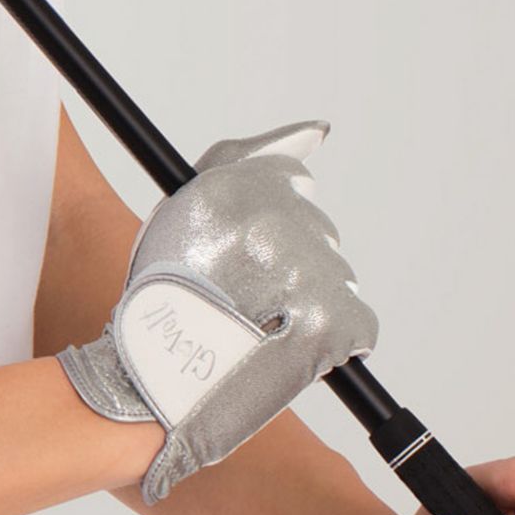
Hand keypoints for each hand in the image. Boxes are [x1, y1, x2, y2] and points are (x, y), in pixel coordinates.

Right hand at [56, 118, 378, 505]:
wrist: (154, 384)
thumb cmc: (164, 299)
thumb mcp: (182, 210)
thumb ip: (242, 158)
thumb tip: (316, 130)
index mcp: (227, 188)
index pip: (290, 176)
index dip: (275, 218)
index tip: (258, 250)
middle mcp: (267, 220)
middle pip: (317, 228)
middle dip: (293, 261)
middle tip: (250, 299)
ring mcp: (301, 271)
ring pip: (337, 277)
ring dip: (311, 301)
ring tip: (264, 330)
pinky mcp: (328, 323)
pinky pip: (360, 325)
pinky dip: (338, 342)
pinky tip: (296, 351)